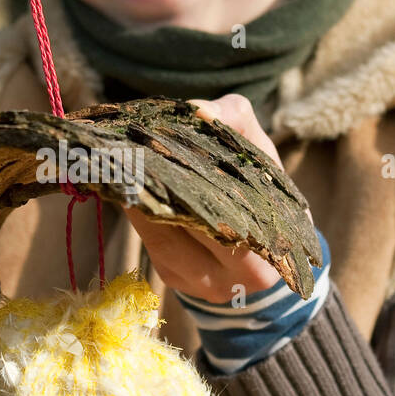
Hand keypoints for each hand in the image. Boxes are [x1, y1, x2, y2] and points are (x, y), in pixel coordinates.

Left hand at [125, 94, 312, 304]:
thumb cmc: (266, 194)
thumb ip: (236, 123)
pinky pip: (150, 242)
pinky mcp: (172, 279)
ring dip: (139, 199)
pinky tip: (133, 184)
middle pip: (177, 230)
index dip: (183, 181)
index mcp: (258, 261)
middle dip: (153, 188)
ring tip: (125, 163)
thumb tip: (196, 110)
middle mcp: (225, 282)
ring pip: (156, 238)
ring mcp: (195, 285)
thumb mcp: (262, 155)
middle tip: (129, 150)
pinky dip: (140, 210)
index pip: (213, 219)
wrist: (269, 246)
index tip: (156, 146)